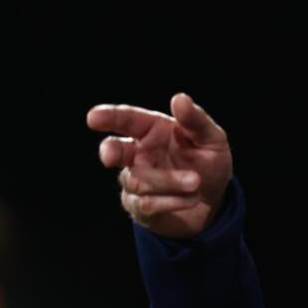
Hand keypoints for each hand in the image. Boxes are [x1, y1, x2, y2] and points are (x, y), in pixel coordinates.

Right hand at [87, 92, 233, 238]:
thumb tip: (179, 98)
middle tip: (110, 156)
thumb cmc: (209, 164)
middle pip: (114, 150)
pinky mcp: (139, 208)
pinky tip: (192, 198)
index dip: (109, 117)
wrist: (215, 203)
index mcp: (151, 130)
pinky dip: (172, 201)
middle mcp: (137, 154)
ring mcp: (136, 181)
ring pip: (137, 181)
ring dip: (168, 181)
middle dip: (110, 151)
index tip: (93, 117)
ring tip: (196, 183)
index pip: (127, 120)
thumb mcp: (213, 140)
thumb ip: (196, 121)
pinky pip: (146, 204)